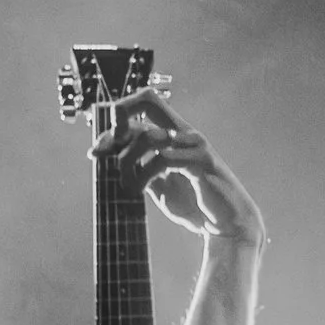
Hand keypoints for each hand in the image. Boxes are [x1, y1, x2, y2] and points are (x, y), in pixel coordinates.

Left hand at [106, 92, 266, 250]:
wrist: (227, 225)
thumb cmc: (195, 204)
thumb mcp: (159, 185)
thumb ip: (140, 167)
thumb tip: (111, 156)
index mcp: (174, 133)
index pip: (141, 107)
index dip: (114, 122)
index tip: (97, 150)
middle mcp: (184, 132)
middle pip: (148, 99)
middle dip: (118, 120)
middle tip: (103, 150)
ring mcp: (194, 144)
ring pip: (148, 135)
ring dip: (127, 160)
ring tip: (126, 184)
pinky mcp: (201, 162)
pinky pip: (163, 158)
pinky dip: (144, 174)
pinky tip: (139, 189)